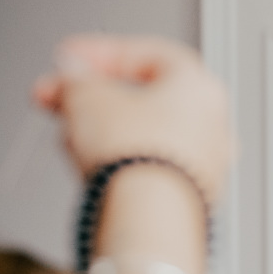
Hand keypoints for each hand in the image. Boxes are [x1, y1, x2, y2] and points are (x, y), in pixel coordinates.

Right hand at [32, 35, 234, 200]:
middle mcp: (212, 124)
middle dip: (94, 98)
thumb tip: (71, 76)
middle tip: (59, 99)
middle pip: (144, 98)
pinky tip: (93, 170)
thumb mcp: (85, 97)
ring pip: (144, 136)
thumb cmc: (135, 155)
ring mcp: (206, 164)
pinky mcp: (190, 198)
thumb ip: (75, 79)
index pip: (145, 55)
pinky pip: (149, 169)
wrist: (148, 218)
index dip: (98, 55)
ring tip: (70, 138)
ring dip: (103, 132)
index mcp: (199, 86)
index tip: (68, 62)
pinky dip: (121, 163)